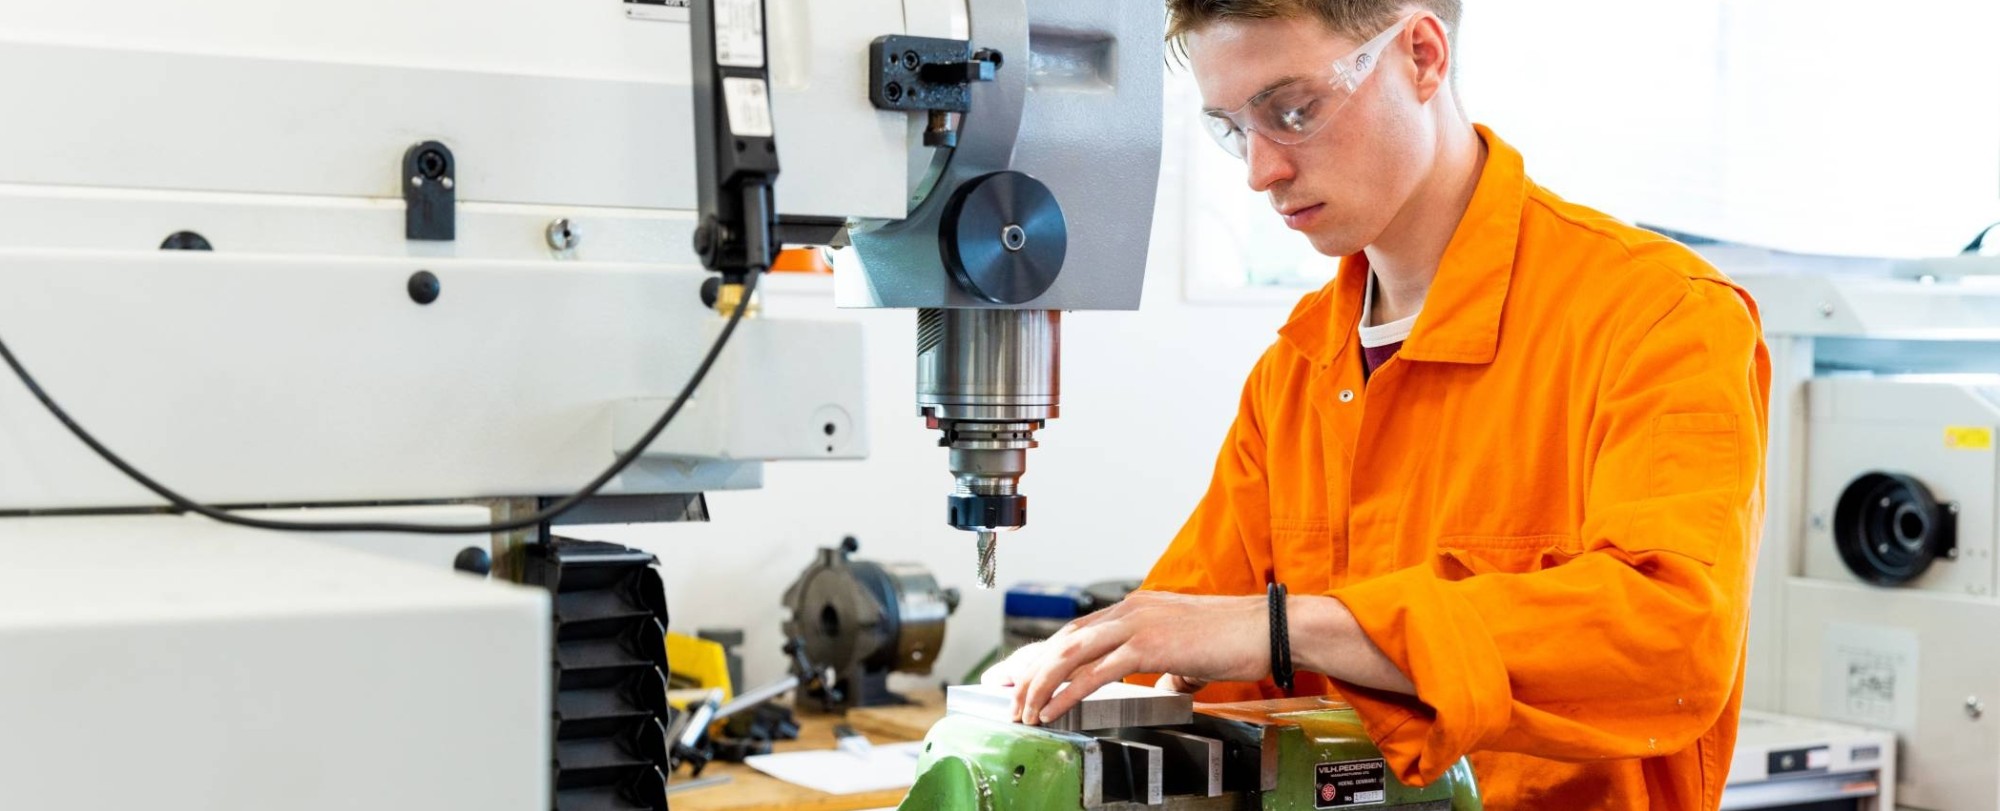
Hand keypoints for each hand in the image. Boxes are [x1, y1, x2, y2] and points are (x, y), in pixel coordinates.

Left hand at [993, 590, 1271, 725]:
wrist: (1269, 628)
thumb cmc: (1238, 637)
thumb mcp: (1190, 650)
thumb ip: (1170, 665)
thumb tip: (1165, 682)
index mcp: (1135, 607)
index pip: (1075, 631)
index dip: (1042, 653)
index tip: (1016, 672)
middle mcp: (1129, 610)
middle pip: (1061, 640)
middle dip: (1026, 669)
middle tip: (1005, 695)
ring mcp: (1136, 625)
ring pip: (1068, 653)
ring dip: (1039, 684)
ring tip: (1022, 710)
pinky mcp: (1147, 646)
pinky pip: (1094, 674)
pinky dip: (1066, 693)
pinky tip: (1051, 711)